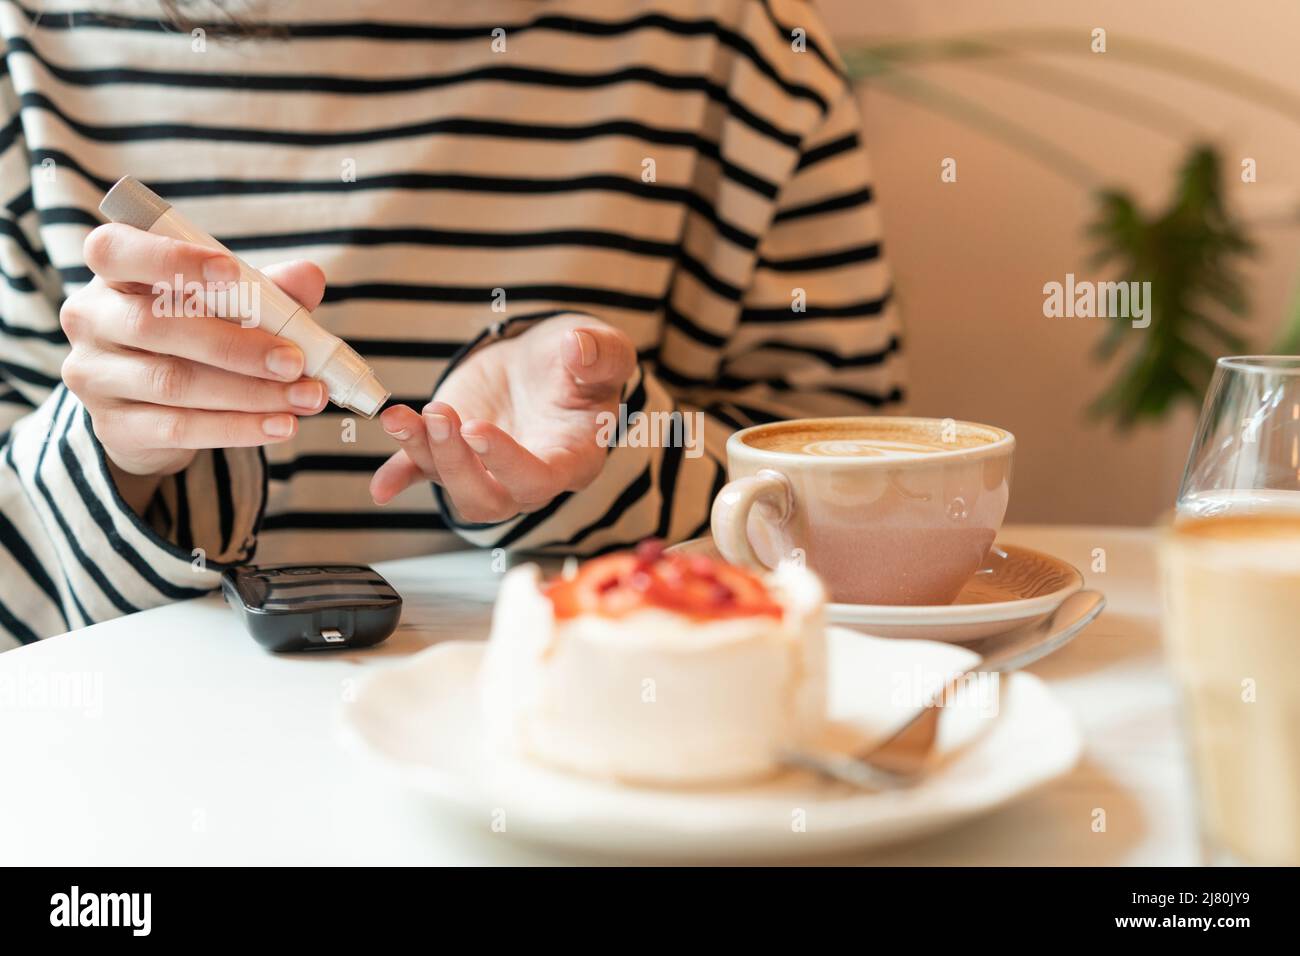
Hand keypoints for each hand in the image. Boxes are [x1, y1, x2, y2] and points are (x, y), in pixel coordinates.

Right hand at [62, 224, 329, 508]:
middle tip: (296, 361)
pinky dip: (239, 427)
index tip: (232, 272)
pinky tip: (282, 425)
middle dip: (236, 345)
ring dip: (251, 393)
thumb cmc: (196, 336)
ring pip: (173, 383)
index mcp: (114, 275)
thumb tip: (308, 276)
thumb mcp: (229, 306)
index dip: (171, 259)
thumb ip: (266, 290)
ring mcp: (95, 377)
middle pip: (153, 326)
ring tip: (306, 397)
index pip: (116, 251)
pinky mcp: (113, 428)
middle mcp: (92, 320)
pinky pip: (179, 428)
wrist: (156, 412)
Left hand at [370, 315, 636, 521]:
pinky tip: (381, 484)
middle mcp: (529, 477)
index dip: (506, 463)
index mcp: (572, 459)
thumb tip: (577, 347)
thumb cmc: (581, 367)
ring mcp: (487, 470)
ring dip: (424, 456)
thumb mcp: (605, 351)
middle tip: (441, 416)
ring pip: (454, 488)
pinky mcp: (454, 453)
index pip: (539, 479)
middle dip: (458, 465)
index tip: (476, 429)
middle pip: (491, 499)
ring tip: (401, 417)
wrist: (547, 364)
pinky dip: (400, 477)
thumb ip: (599, 353)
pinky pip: (424, 473)